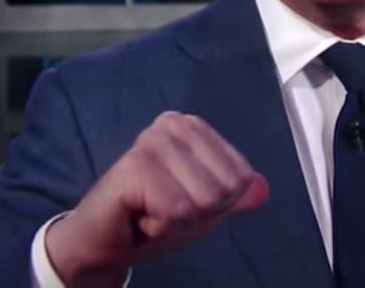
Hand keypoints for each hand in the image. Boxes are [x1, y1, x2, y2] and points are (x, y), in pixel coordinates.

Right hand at [44, 111, 268, 285]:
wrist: (102, 242)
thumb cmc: (152, 217)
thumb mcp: (205, 208)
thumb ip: (236, 196)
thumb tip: (263, 189)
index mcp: (193, 126)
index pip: (241, 175)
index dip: (216, 203)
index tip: (182, 202)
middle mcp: (173, 123)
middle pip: (225, 187)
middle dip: (198, 212)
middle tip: (162, 208)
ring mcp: (153, 140)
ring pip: (204, 199)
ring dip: (177, 219)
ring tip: (150, 210)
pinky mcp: (135, 164)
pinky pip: (177, 209)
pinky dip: (161, 225)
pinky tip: (139, 214)